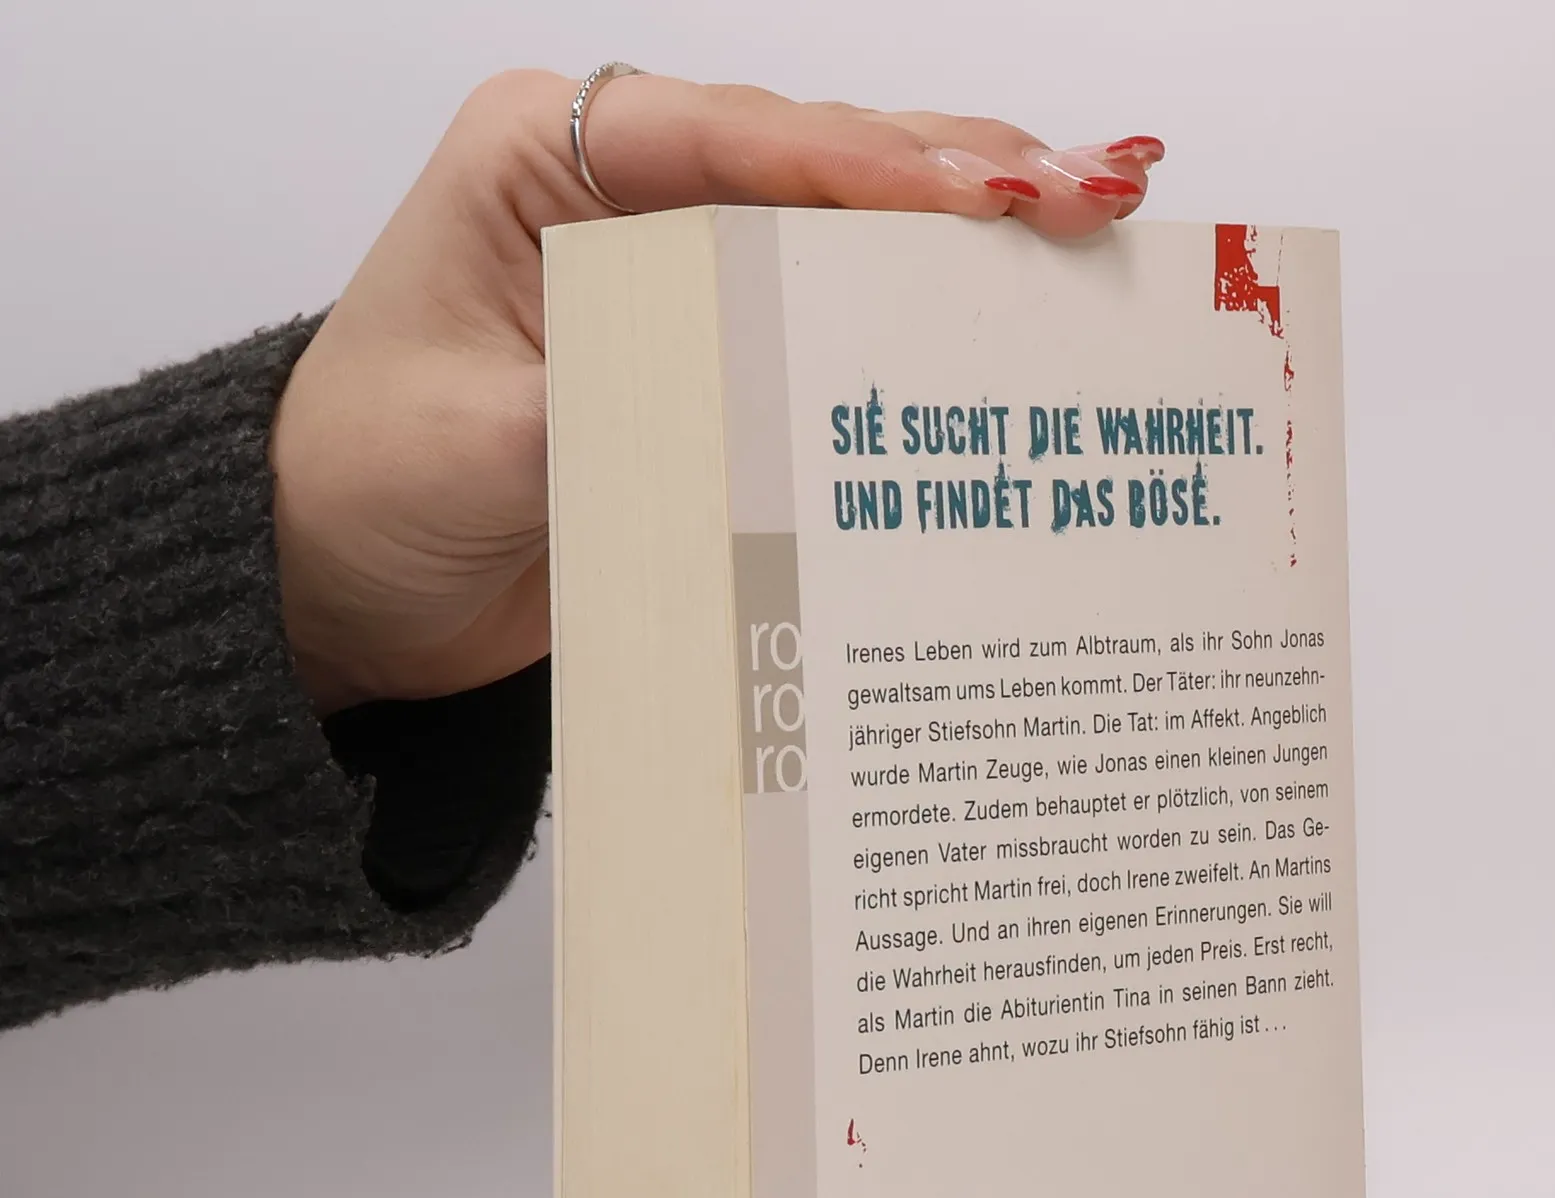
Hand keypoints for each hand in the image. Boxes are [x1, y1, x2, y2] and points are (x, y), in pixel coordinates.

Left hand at [272, 70, 1163, 712]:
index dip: (870, 164)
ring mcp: (677, 270)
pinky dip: (918, 323)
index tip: (988, 193)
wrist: (340, 583)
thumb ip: (607, 408)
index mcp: (546, 159)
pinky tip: (1009, 320)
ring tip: (1095, 228)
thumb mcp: (475, 446)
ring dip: (967, 237)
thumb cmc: (365, 485)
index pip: (735, 138)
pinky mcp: (711, 354)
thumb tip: (742, 404)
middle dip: (961, 173)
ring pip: (843, 228)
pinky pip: (829, 323)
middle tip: (1093, 194)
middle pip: (818, 160)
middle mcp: (624, 192)